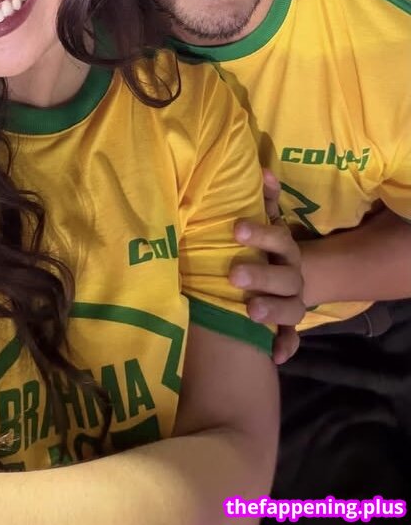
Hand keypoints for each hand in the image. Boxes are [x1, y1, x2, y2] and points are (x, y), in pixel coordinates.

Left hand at [229, 170, 304, 364]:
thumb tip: (262, 170)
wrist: (283, 277)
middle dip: (260, 274)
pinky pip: (290, 337)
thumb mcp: (264, 223)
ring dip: (272, 308)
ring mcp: (292, 301)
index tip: (235, 230)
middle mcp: (292, 274)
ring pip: (291, 307)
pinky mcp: (287, 324)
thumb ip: (263, 200)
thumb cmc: (264, 247)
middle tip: (233, 275)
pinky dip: (285, 345)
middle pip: (283, 275)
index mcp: (284, 248)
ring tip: (250, 312)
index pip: (277, 238)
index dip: (260, 234)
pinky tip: (274, 356)